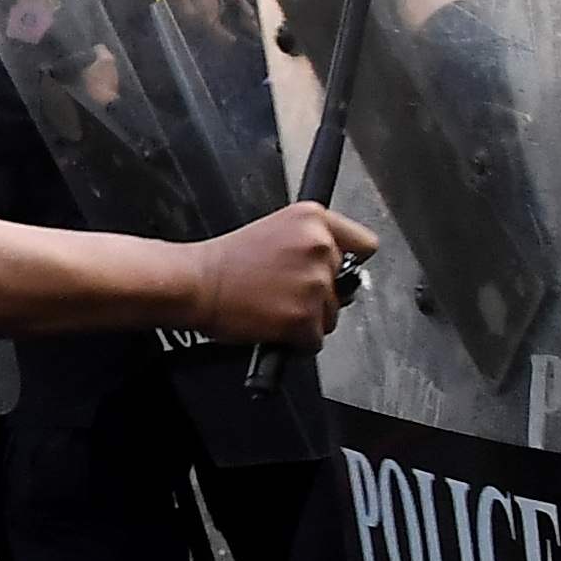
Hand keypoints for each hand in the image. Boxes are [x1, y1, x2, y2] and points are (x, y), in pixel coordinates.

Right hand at [193, 201, 376, 347]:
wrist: (196, 283)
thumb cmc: (225, 263)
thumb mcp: (275, 230)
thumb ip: (309, 242)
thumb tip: (334, 267)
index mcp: (313, 219)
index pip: (364, 245)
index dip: (346, 262)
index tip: (333, 271)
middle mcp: (320, 247)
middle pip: (344, 285)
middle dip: (319, 294)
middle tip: (285, 292)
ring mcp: (314, 282)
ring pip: (330, 314)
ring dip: (307, 318)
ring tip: (274, 308)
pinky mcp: (303, 316)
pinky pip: (315, 339)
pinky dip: (297, 341)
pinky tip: (273, 326)